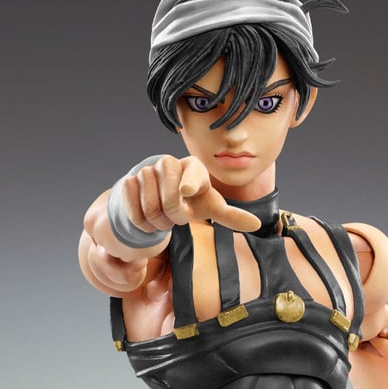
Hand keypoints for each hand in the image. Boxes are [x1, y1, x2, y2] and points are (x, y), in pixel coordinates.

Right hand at [122, 155, 260, 233]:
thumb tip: (258, 224)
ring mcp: (148, 169)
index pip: (191, 176)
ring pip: (150, 207)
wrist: (160, 194)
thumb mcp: (211, 206)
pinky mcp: (130, 180)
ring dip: (157, 222)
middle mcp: (170, 164)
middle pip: (170, 202)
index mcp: (194, 168)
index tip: (186, 191)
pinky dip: (140, 221)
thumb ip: (231, 216)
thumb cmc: (191, 200)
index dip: (188, 183)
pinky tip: (147, 218)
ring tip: (163, 217)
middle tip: (177, 218)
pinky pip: (132, 207)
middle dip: (174, 218)